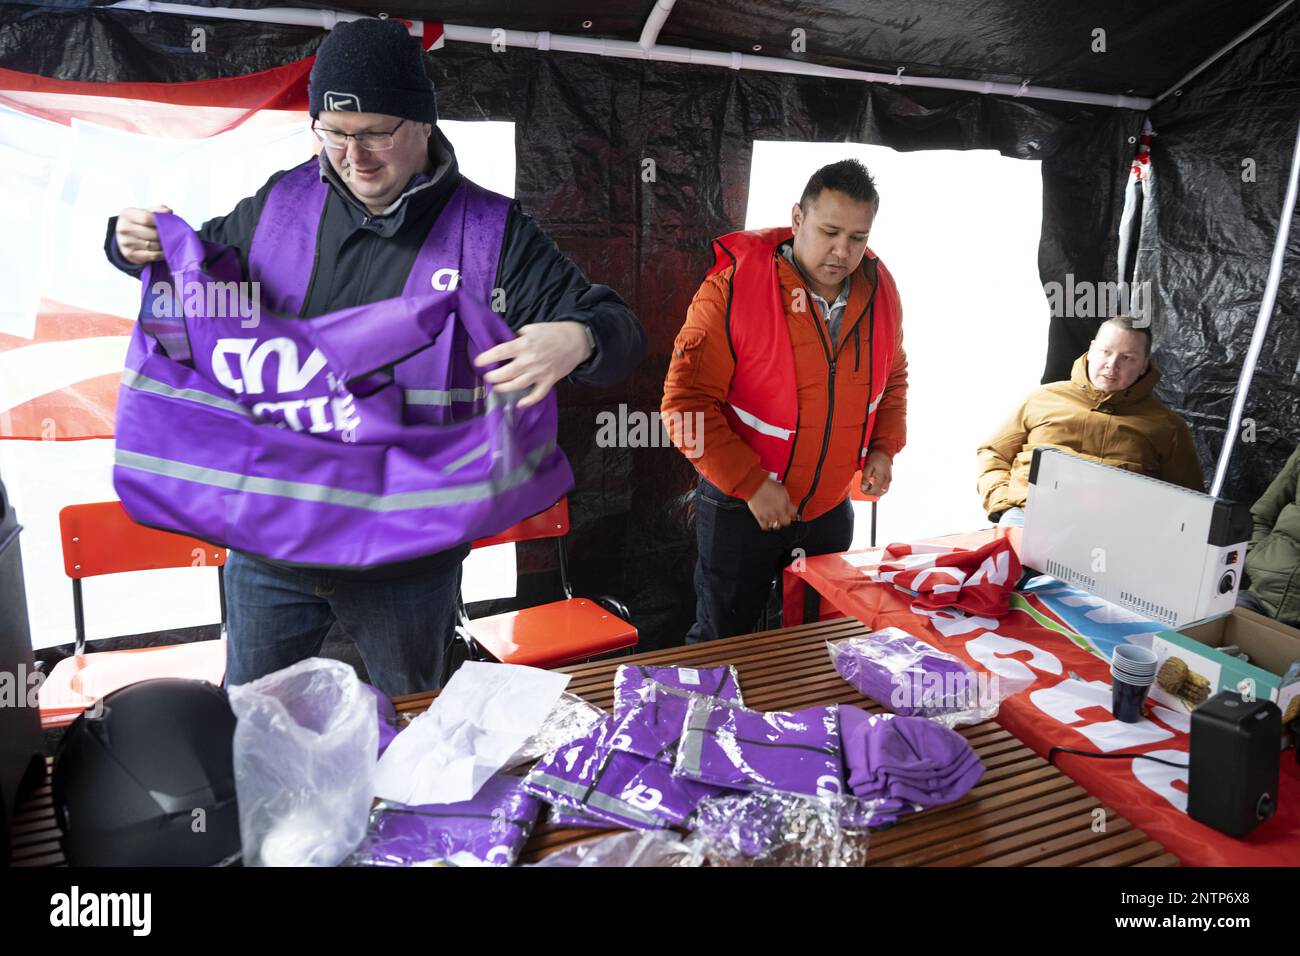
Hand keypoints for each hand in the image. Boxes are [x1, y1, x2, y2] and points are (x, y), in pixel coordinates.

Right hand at [115, 206, 172, 264]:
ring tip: (169, 243)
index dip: (161, 222)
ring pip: (154, 245)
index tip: (171, 224)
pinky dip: (162, 254)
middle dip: (165, 235)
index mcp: (127, 215)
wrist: (123, 237)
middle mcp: (124, 228)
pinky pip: (153, 255)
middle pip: (153, 234)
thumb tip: (169, 211)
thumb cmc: (138, 223)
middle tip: (174, 236)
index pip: (147, 218)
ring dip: (164, 245)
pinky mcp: (130, 254)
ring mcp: (126, 242)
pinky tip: (166, 251)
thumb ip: (157, 210)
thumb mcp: (144, 213)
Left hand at [474, 320, 592, 407]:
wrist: (576, 340)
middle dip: (492, 377)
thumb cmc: (552, 332)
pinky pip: (537, 395)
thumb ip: (517, 337)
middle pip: (505, 373)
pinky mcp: (549, 381)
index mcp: (524, 345)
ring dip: (504, 388)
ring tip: (497, 387)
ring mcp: (540, 373)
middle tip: (487, 377)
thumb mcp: (532, 328)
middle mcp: (529, 360)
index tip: (477, 362)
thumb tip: (505, 346)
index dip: (486, 358)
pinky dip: (527, 401)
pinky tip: (518, 403)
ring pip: (517, 385)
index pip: (499, 352)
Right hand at [748, 478, 795, 530]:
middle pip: (785, 522)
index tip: (792, 512)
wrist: (756, 487)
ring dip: (776, 522)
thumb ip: (787, 500)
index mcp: (785, 507)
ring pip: (776, 525)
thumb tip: (791, 505)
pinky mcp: (760, 518)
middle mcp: (778, 513)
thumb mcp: (783, 490)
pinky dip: (767, 525)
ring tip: (774, 517)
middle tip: (783, 515)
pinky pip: (765, 527)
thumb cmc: (768, 486)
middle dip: (785, 519)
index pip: (794, 514)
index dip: (793, 513)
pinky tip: (767, 521)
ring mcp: (769, 517)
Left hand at [861, 451, 893, 496]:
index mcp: (882, 478)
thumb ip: (865, 478)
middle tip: (864, 489)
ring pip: (883, 491)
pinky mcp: (889, 478)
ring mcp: (889, 479)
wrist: (884, 450)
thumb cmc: (875, 457)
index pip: (874, 491)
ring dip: (875, 491)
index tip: (861, 489)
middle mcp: (887, 480)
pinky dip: (879, 488)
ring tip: (868, 487)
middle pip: (879, 493)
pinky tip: (873, 484)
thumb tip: (863, 488)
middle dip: (871, 493)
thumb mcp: (867, 467)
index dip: (866, 492)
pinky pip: (885, 487)